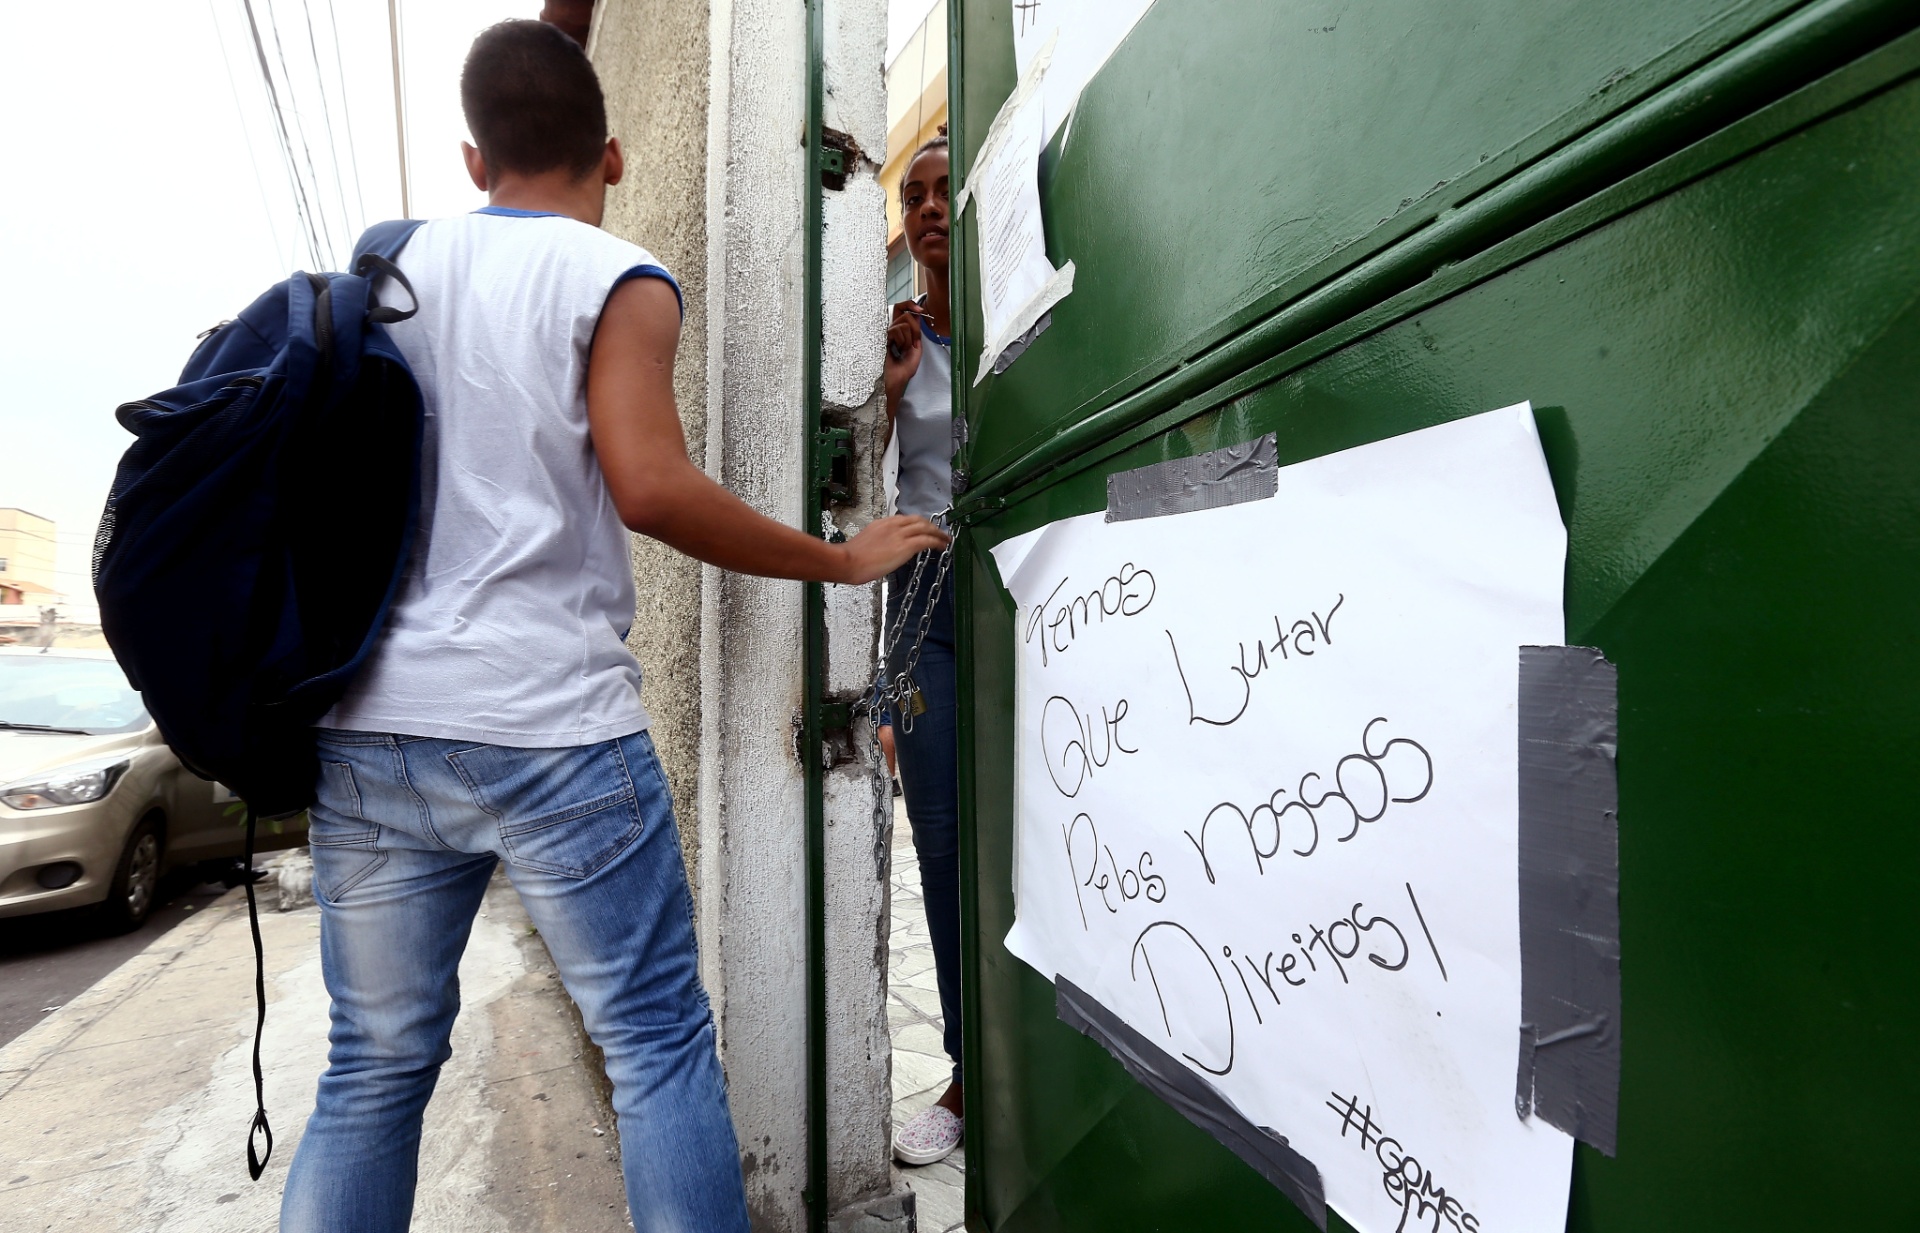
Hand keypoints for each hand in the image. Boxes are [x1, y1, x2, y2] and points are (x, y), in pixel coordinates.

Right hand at [836, 515, 949, 584]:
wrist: (847, 562)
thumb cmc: (851, 559)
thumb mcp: (865, 545)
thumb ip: (877, 543)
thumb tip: (884, 551)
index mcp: (882, 524)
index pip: (904, 520)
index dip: (917, 524)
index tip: (922, 529)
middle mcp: (892, 525)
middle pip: (918, 520)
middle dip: (930, 525)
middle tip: (938, 532)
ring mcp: (899, 534)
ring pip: (925, 527)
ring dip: (937, 533)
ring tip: (945, 539)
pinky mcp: (905, 546)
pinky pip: (927, 540)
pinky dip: (937, 541)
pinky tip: (942, 546)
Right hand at [883, 301, 925, 416]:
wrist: (893, 384)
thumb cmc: (901, 371)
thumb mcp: (915, 350)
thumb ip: (916, 333)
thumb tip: (916, 315)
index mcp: (896, 333)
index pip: (900, 310)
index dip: (909, 305)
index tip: (920, 310)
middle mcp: (888, 330)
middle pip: (904, 315)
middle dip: (914, 329)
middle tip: (910, 345)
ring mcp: (882, 333)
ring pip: (903, 323)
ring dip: (907, 339)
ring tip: (900, 351)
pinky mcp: (879, 336)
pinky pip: (896, 330)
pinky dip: (901, 341)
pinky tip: (895, 351)